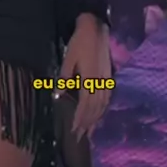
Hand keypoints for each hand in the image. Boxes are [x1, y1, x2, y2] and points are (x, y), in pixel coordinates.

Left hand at [61, 15, 111, 139]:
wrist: (96, 30)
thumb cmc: (79, 44)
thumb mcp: (68, 60)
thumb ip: (64, 79)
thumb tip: (58, 96)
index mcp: (89, 79)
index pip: (85, 105)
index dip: (80, 119)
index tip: (74, 131)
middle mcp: (100, 83)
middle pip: (95, 108)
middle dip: (87, 124)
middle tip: (80, 137)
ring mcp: (106, 81)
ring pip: (102, 106)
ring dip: (95, 120)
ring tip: (89, 132)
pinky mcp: (109, 78)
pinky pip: (107, 99)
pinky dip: (103, 110)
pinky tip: (99, 116)